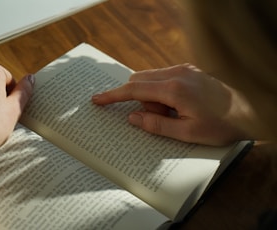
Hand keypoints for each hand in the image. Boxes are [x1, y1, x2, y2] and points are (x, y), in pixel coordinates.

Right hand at [92, 64, 252, 145]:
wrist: (249, 109)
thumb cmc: (221, 124)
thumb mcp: (187, 133)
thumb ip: (156, 125)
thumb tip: (133, 118)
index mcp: (174, 89)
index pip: (134, 90)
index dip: (113, 95)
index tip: (97, 99)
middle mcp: (177, 73)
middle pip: (139, 81)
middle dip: (140, 100)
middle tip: (161, 117)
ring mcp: (183, 69)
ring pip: (150, 79)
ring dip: (152, 97)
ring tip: (176, 113)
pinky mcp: (188, 70)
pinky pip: (163, 77)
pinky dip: (161, 92)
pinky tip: (179, 104)